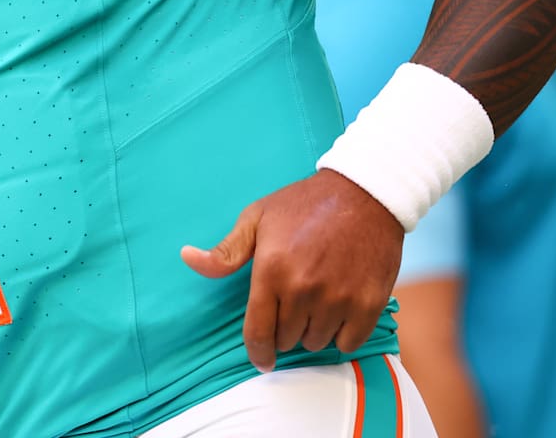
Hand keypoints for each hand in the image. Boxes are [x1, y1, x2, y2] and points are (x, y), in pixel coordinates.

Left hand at [182, 169, 403, 371]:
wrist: (364, 194)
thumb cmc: (305, 204)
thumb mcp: (258, 218)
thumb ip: (226, 250)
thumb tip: (187, 257)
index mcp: (272, 270)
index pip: (258, 332)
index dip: (258, 352)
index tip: (262, 360)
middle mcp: (303, 289)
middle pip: (287, 340)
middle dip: (286, 327)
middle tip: (295, 300)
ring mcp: (338, 298)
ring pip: (317, 342)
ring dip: (314, 329)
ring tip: (318, 299)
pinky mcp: (368, 304)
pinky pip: (348, 343)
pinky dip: (343, 333)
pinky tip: (341, 308)